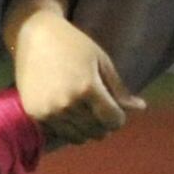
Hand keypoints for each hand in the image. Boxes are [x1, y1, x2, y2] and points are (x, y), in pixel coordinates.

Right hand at [9, 0, 139, 149]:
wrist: (33, 35)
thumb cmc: (72, 43)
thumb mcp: (101, 61)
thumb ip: (119, 89)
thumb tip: (140, 108)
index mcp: (87, 88)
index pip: (113, 121)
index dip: (119, 117)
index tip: (115, 108)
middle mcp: (67, 103)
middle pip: (97, 132)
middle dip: (104, 124)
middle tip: (100, 109)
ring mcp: (49, 111)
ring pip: (78, 138)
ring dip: (87, 128)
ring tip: (85, 112)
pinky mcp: (35, 114)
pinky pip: (59, 133)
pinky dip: (68, 127)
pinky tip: (68, 111)